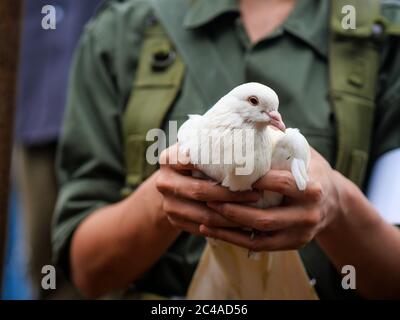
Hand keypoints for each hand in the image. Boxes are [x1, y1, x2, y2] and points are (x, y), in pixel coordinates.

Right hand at [155, 144, 260, 234]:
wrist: (173, 184)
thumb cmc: (196, 161)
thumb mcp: (198, 147)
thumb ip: (214, 143)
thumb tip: (253, 132)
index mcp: (169, 159)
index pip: (191, 160)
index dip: (218, 165)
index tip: (245, 169)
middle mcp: (164, 182)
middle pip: (200, 190)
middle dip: (231, 195)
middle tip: (256, 195)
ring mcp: (168, 204)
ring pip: (204, 215)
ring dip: (232, 216)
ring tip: (254, 213)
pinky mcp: (174, 222)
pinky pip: (204, 230)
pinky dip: (225, 229)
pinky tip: (243, 225)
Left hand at [199, 148, 344, 250]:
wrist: (334, 203)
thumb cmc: (311, 171)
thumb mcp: (305, 153)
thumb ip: (283, 141)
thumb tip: (259, 116)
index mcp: (311, 188)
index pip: (280, 184)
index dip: (254, 180)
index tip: (228, 174)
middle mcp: (308, 214)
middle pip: (265, 217)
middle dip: (233, 209)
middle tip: (209, 199)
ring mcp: (301, 234)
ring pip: (259, 235)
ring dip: (229, 227)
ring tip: (205, 217)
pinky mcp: (292, 244)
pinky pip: (259, 246)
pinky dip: (234, 239)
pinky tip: (213, 231)